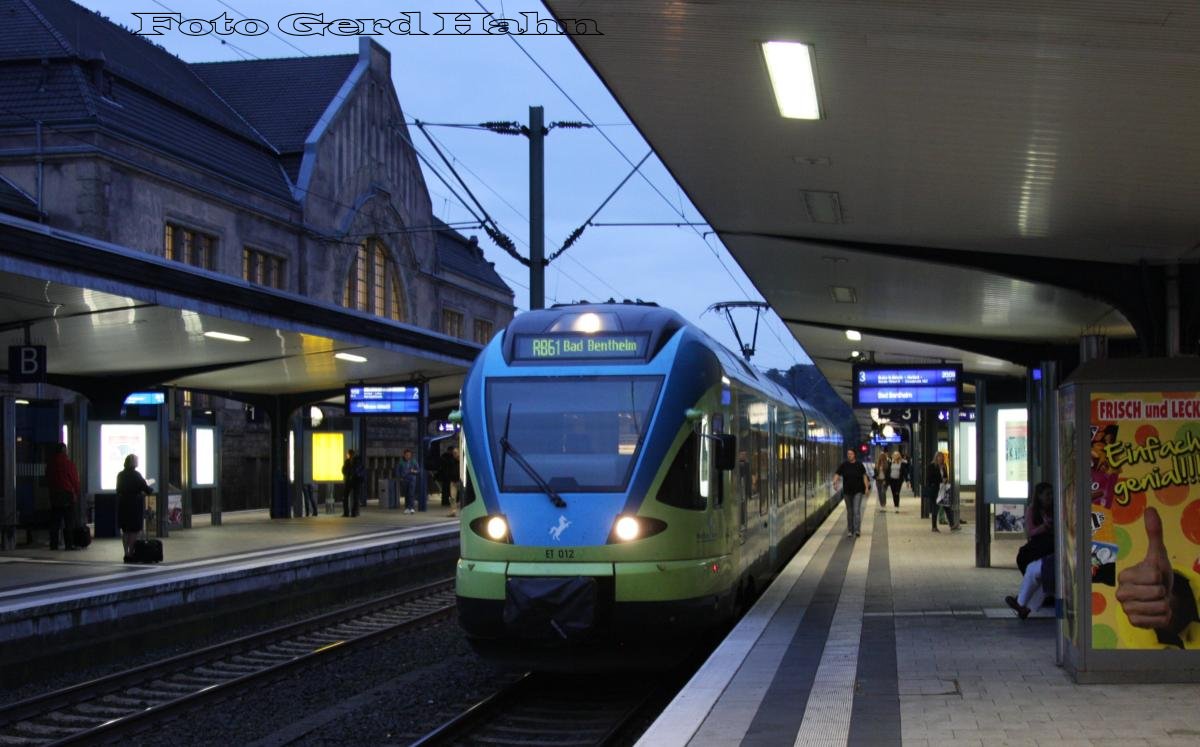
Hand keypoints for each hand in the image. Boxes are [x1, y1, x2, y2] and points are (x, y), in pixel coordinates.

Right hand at [1116, 507, 1175, 629]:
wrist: (1161, 598)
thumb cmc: (1157, 576)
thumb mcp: (1157, 554)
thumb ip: (1154, 533)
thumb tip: (1151, 509)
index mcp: (1124, 576)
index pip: (1154, 576)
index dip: (1161, 576)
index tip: (1155, 577)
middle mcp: (1121, 593)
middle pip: (1157, 593)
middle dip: (1164, 591)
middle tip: (1157, 590)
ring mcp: (1127, 610)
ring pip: (1160, 607)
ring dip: (1166, 604)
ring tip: (1158, 601)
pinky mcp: (1135, 623)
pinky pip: (1160, 620)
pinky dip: (1165, 617)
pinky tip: (1157, 612)